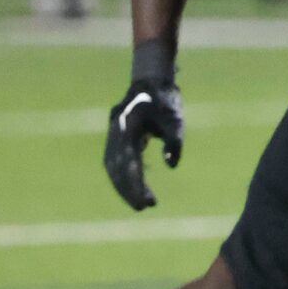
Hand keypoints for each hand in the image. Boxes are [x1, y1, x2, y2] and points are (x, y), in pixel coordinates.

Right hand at [104, 75, 183, 210]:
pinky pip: (114, 160)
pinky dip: (121, 175)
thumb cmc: (166, 100)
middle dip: (127, 190)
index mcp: (129, 128)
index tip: (147, 202)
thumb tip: (171, 165)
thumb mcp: (176, 120)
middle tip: (142, 207)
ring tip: (139, 202)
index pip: (131, 164)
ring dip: (122, 185)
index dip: (137, 185)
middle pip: (116, 169)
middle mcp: (116, 132)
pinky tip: (135, 187)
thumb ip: (175, 142)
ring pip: (112, 166)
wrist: (150, 81)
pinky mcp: (114, 136)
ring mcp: (112, 134)